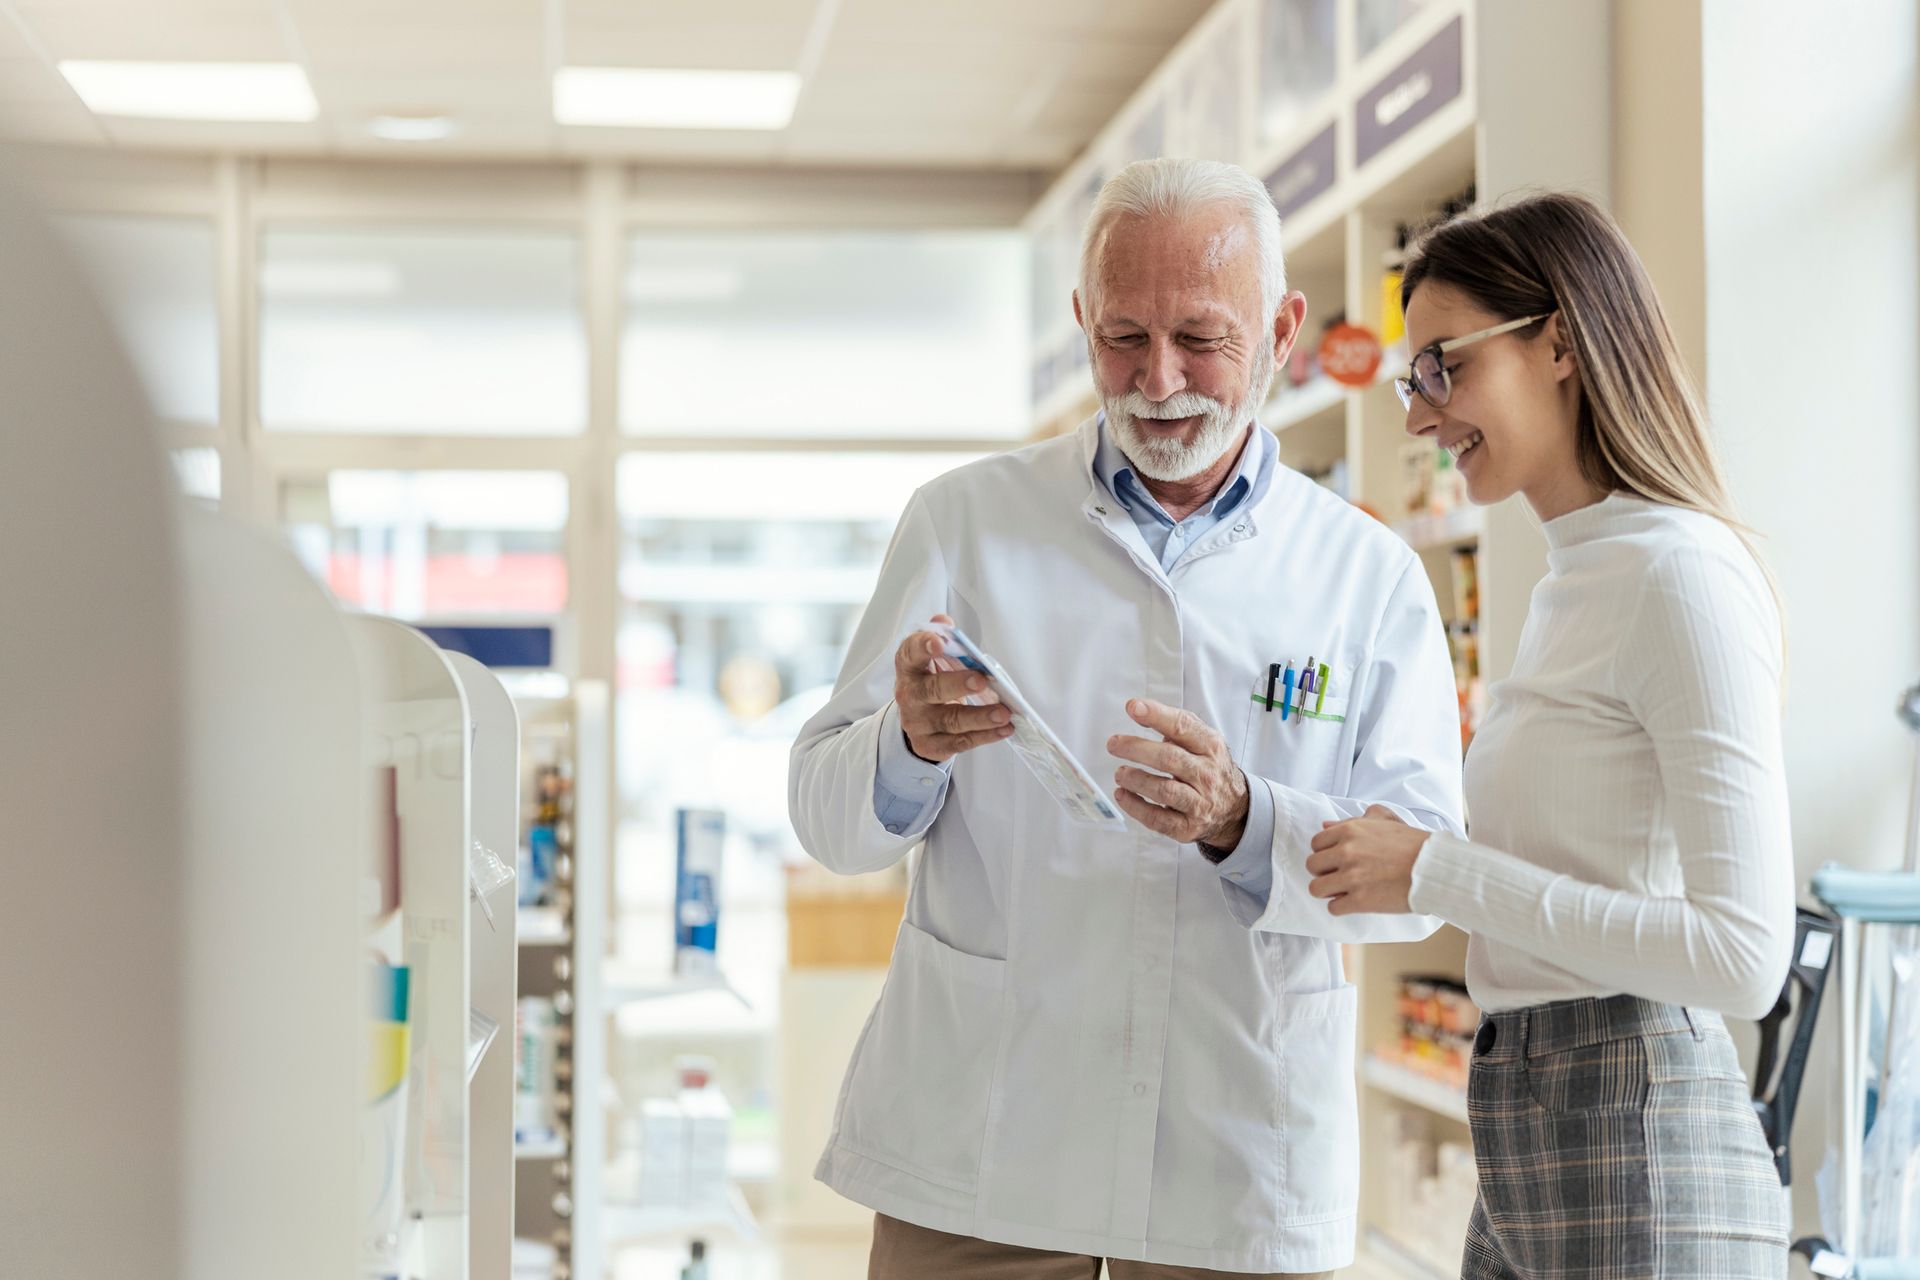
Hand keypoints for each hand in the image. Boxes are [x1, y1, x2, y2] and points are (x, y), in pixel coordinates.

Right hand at [893, 614, 1014, 763]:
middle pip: (931, 690)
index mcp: (909, 666)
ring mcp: (918, 722)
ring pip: (950, 720)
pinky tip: (1003, 729)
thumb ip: (941, 637)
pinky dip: (984, 736)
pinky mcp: (930, 744)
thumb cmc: (931, 680)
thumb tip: (945, 622)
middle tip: (981, 681)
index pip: (911, 653)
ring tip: (1004, 713)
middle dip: (957, 685)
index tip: (941, 643)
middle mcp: (909, 694)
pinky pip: (959, 742)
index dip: (924, 646)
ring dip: (980, 717)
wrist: (918, 719)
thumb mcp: (933, 658)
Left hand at [1107, 698, 1248, 846]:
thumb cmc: (1207, 768)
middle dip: (1136, 749)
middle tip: (1114, 744)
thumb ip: (1173, 725)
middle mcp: (1207, 774)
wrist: (1234, 809)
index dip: (1156, 715)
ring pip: (1164, 791)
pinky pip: (1158, 819)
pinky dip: (1135, 806)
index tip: (1133, 708)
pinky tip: (1122, 795)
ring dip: (1135, 780)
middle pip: (1169, 759)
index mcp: (1210, 747)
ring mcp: (1199, 803)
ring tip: (1120, 773)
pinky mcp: (1188, 827)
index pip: (1183, 727)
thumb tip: (1137, 710)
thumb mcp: (1201, 742)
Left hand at [1306, 806, 1427, 914]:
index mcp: (1350, 830)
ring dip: (1328, 891)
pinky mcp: (1360, 900)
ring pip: (1316, 888)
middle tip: (1340, 875)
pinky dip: (1341, 907)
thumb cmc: (1413, 844)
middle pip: (1312, 866)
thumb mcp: (1385, 821)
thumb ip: (1354, 820)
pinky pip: (1333, 908)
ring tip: (1344, 890)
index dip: (1325, 852)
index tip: (1336, 859)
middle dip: (1324, 872)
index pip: (1316, 843)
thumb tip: (1326, 825)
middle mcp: (1346, 852)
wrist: (1434, 868)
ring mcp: (1352, 877)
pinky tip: (1354, 902)